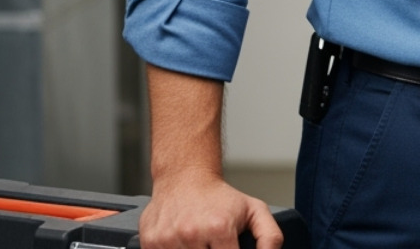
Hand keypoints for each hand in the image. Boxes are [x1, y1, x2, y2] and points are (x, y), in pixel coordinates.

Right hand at [139, 170, 282, 248]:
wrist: (184, 177)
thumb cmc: (220, 198)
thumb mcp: (254, 211)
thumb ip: (269, 238)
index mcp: (219, 228)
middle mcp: (192, 234)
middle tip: (213, 245)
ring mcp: (168, 239)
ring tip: (200, 243)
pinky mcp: (150, 242)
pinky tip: (182, 244)